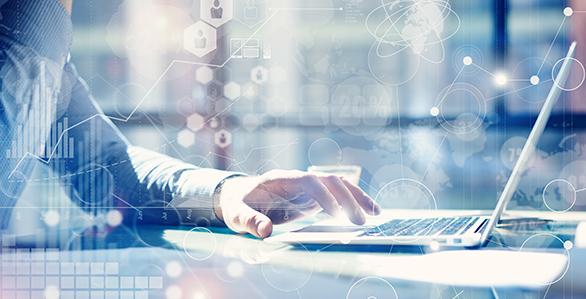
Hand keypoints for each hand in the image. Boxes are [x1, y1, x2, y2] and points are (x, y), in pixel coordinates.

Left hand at [214, 169, 381, 237]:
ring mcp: (306, 188)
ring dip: (356, 197)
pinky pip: (335, 197)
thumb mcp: (236, 215)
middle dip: (347, 197)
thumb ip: (250, 221)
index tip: (335, 212)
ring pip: (336, 186)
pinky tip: (365, 213)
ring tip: (375, 212)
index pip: (309, 181)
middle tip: (361, 220)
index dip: (324, 195)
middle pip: (329, 181)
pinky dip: (351, 203)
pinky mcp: (310, 198)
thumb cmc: (237, 204)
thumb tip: (266, 231)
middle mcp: (298, 180)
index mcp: (281, 179)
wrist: (237, 196)